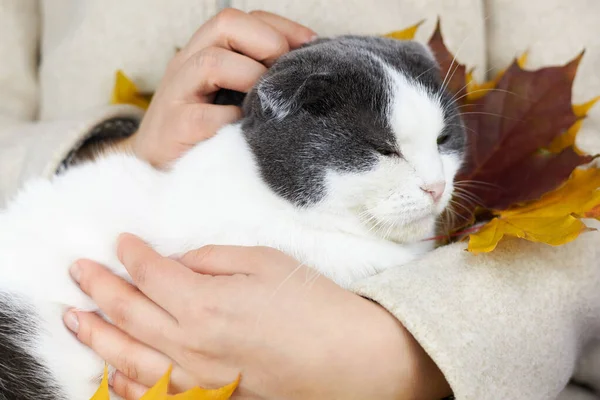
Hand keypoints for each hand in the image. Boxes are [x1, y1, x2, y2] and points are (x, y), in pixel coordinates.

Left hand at [64, 234, 449, 398]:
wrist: (349, 359)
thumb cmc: (314, 305)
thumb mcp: (264, 262)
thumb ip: (212, 259)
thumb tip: (178, 262)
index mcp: (205, 303)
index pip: (150, 273)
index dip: (131, 254)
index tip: (121, 241)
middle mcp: (190, 344)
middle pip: (129, 311)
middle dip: (98, 286)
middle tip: (77, 269)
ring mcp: (196, 376)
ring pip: (128, 356)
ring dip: (96, 334)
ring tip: (73, 316)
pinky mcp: (209, 395)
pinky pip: (153, 393)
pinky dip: (123, 381)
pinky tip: (109, 369)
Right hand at [122, 9, 314, 166]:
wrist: (155, 169)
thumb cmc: (202, 133)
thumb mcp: (229, 97)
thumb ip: (255, 78)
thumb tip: (303, 71)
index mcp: (203, 53)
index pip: (242, 19)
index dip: (281, 26)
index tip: (311, 46)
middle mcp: (186, 65)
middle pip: (225, 24)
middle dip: (267, 42)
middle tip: (284, 74)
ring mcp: (176, 94)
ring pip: (212, 61)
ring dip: (250, 77)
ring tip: (265, 103)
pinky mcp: (174, 128)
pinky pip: (205, 117)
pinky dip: (232, 121)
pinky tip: (245, 132)